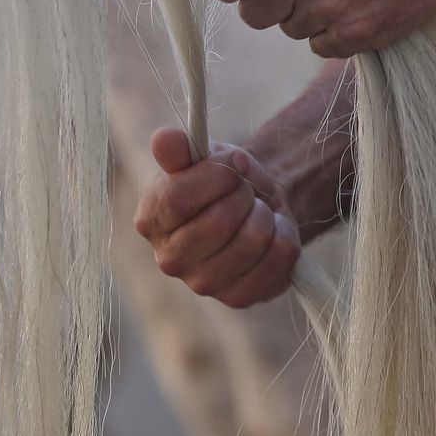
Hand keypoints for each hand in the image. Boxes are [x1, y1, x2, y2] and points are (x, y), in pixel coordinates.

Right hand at [133, 129, 300, 308]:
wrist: (251, 209)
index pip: (179, 198)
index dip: (216, 174)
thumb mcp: (199, 157)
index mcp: (150, 220)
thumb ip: (178, 148)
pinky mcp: (238, 297)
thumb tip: (164, 138)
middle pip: (218, 222)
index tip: (235, 161)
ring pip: (252, 239)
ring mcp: (203, 284)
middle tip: (245, 188)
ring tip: (257, 209)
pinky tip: (272, 231)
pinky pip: (278, 257)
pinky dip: (284, 234)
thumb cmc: (218, 182)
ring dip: (265, 213)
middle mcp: (169, 259)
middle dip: (243, 193)